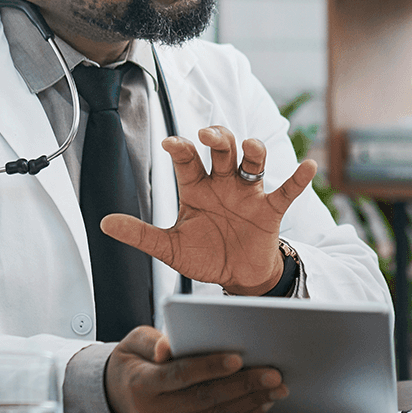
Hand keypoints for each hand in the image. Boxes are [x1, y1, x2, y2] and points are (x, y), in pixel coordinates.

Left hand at [99, 124, 314, 294]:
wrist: (236, 277)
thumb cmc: (204, 255)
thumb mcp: (170, 248)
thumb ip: (140, 234)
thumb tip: (104, 223)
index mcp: (196, 187)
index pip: (187, 160)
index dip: (180, 148)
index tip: (171, 143)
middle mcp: (223, 182)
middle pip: (222, 149)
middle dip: (217, 137)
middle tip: (207, 135)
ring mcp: (248, 193)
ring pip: (252, 160)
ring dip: (252, 150)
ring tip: (248, 148)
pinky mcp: (271, 208)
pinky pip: (286, 189)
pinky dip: (298, 177)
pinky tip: (307, 166)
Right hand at [103, 325, 288, 412]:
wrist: (118, 395)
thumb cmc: (134, 361)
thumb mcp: (133, 342)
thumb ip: (152, 341)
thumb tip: (168, 346)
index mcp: (142, 385)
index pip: (180, 376)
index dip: (209, 367)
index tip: (238, 358)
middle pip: (205, 399)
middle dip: (244, 386)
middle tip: (274, 374)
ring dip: (250, 403)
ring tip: (277, 388)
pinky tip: (262, 404)